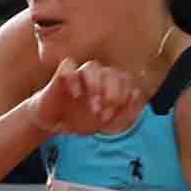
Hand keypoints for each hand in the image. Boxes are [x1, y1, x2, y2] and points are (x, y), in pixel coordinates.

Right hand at [26, 59, 146, 137]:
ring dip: (95, 86)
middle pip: (111, 72)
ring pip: (92, 66)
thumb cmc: (81, 120)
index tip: (114, 115)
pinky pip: (69, 65)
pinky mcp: (61, 74)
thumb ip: (125, 112)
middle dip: (111, 94)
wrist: (54, 124)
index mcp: (110, 86)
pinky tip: (76, 95)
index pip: (125, 80)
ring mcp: (79, 74)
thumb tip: (136, 93)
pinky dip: (73, 78)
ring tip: (93, 106)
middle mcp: (97, 77)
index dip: (124, 96)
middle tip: (103, 113)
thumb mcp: (106, 124)